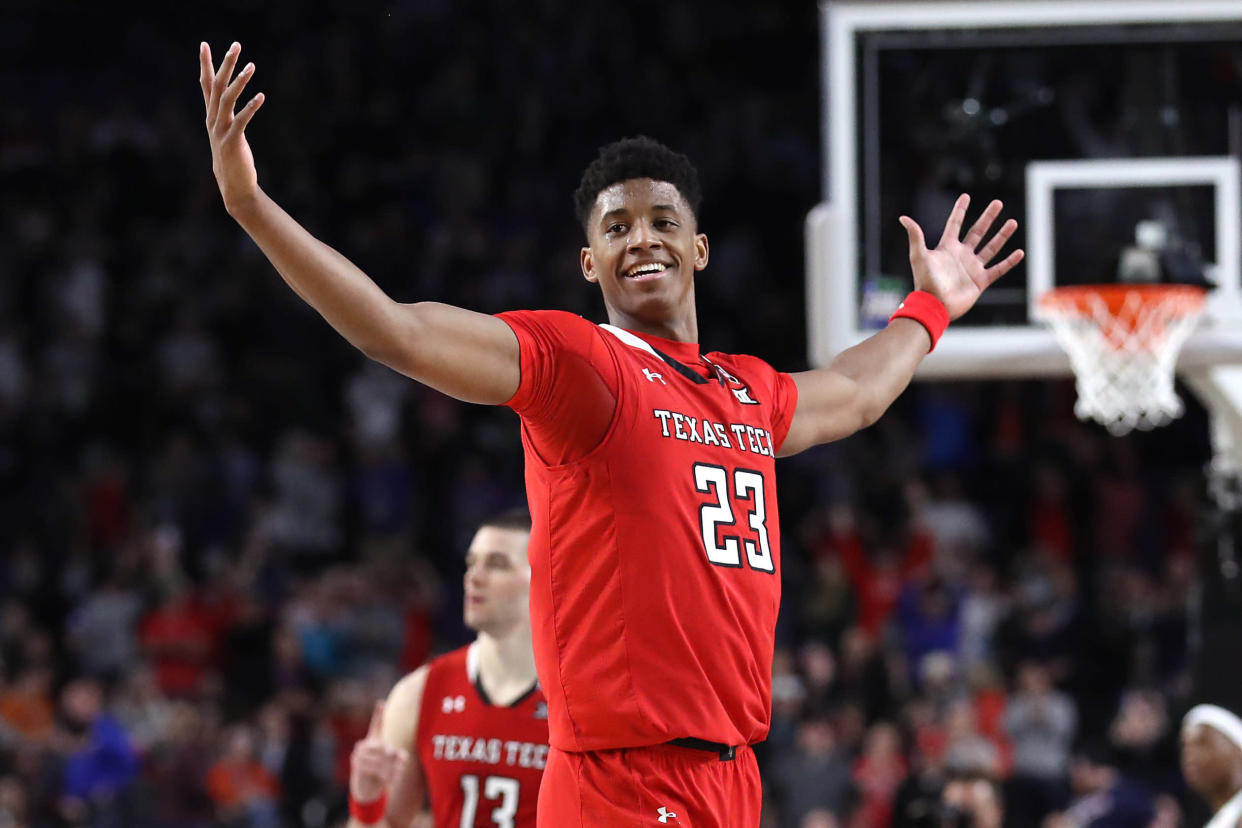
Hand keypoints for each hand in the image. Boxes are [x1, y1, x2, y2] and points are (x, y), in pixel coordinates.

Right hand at [199, 42, 264, 211]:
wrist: (234, 187)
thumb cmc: (233, 160)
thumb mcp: (228, 133)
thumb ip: (228, 116)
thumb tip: (230, 100)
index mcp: (211, 117)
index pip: (206, 85)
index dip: (205, 65)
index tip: (204, 44)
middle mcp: (212, 120)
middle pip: (216, 86)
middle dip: (225, 64)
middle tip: (236, 45)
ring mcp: (220, 131)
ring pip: (227, 100)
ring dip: (239, 81)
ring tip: (251, 66)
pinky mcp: (232, 142)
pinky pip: (241, 120)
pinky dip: (250, 107)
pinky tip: (261, 96)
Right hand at [349, 701, 409, 804]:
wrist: (366, 789)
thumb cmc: (379, 770)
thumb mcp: (389, 763)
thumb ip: (397, 756)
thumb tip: (404, 756)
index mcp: (371, 740)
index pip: (375, 725)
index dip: (378, 714)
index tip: (381, 702)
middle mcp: (362, 746)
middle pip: (382, 746)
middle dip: (393, 754)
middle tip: (403, 759)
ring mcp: (358, 756)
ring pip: (379, 759)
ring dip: (391, 766)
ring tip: (400, 770)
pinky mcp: (357, 768)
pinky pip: (374, 769)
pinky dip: (385, 774)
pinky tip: (392, 779)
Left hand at [898, 194, 1023, 319]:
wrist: (935, 305)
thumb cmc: (925, 281)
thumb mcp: (919, 256)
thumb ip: (915, 236)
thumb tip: (903, 217)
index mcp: (947, 248)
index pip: (955, 224)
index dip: (960, 210)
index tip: (966, 196)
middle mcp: (961, 255)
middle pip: (977, 232)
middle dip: (988, 217)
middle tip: (998, 203)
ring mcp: (972, 268)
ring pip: (991, 248)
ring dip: (1002, 235)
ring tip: (1013, 222)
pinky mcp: (980, 281)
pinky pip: (998, 269)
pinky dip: (1009, 262)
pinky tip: (1019, 252)